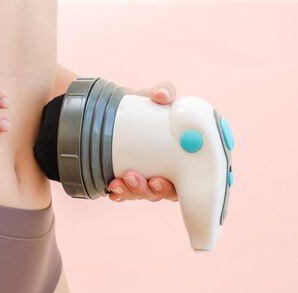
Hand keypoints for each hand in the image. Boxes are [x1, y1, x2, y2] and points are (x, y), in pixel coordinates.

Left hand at [107, 81, 178, 202]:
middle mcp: (170, 171)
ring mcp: (150, 177)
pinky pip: (127, 193)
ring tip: (118, 182)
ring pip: (144, 194)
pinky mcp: (131, 180)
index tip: (158, 181)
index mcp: (185, 157)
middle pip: (165, 192)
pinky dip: (120, 193)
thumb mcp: (156, 96)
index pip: (188, 181)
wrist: (121, 110)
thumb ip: (164, 91)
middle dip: (148, 191)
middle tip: (133, 177)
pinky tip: (112, 190)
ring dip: (131, 191)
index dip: (174, 188)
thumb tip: (162, 96)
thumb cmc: (148, 105)